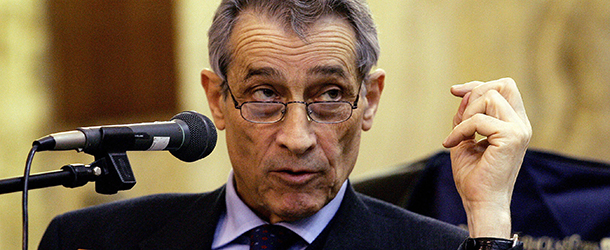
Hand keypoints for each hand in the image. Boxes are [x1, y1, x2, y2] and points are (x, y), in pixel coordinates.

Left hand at [442, 78, 531, 237]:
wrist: (480, 202)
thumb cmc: (474, 176)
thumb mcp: (465, 138)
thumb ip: (466, 116)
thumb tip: (465, 92)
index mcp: (514, 124)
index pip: (504, 89)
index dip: (478, 85)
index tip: (455, 91)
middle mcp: (521, 125)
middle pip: (504, 85)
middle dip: (476, 91)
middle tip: (458, 116)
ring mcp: (519, 130)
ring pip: (490, 97)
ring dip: (466, 114)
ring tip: (457, 137)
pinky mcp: (511, 137)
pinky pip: (478, 120)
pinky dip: (460, 129)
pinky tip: (452, 144)